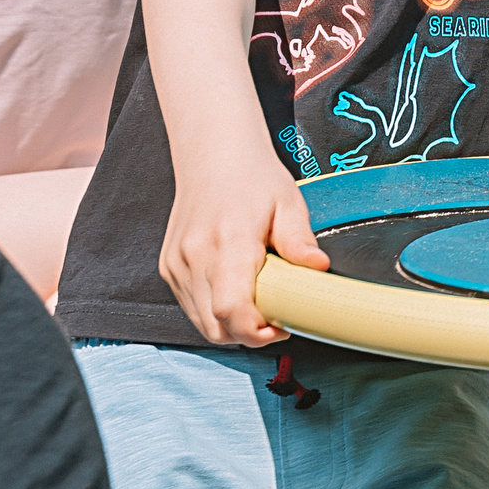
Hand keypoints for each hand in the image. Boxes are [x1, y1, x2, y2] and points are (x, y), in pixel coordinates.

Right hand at [160, 145, 329, 345]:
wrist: (213, 154)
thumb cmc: (253, 176)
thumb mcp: (288, 202)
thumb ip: (299, 239)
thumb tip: (319, 268)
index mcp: (228, 242)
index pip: (231, 310)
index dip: (256, 332)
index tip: (282, 325)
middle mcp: (196, 257)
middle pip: (217, 327)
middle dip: (249, 334)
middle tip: (277, 317)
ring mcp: (177, 264)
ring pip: (202, 323)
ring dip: (232, 326)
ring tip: (259, 301)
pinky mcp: (169, 267)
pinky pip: (192, 307)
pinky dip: (214, 312)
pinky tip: (237, 290)